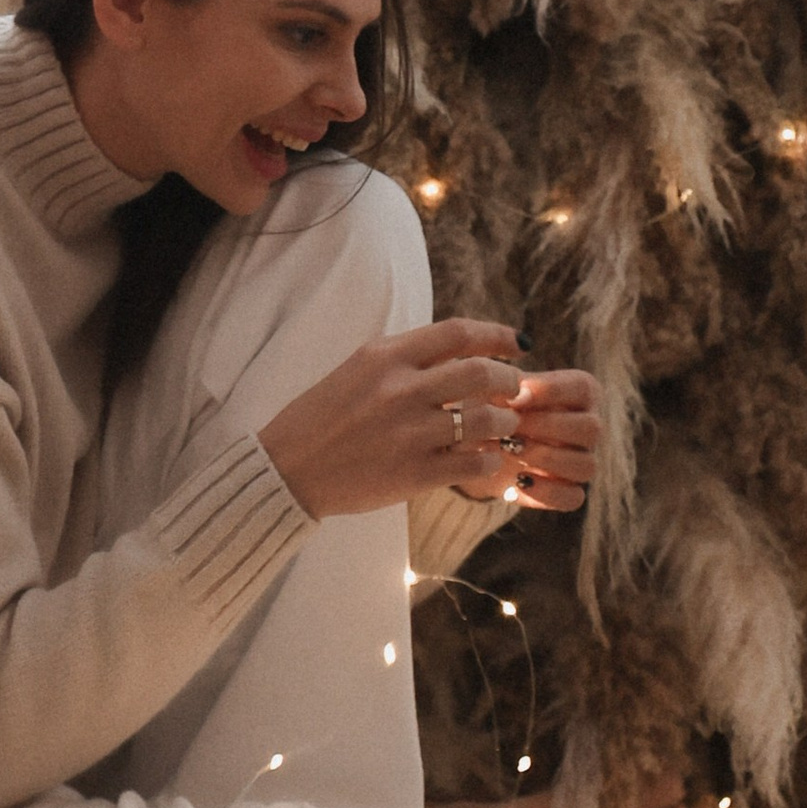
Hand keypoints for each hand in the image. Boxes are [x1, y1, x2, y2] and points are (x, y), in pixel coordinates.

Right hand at [259, 318, 530, 520]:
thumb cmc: (323, 416)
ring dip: (505, 422)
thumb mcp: (357, 368)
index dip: (497, 335)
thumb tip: (464, 347)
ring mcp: (408, 434)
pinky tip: (487, 458)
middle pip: (481, 372)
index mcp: (384, 357)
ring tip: (503, 426)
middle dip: (509, 381)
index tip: (518, 343)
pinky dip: (490, 459)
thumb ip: (406, 357)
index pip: (457, 332)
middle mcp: (399, 391)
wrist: (288, 468)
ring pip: (485, 419)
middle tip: (514, 391)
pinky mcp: (413, 475)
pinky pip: (474, 463)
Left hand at [448, 363, 601, 515]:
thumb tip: (517, 394)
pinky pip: (573, 498)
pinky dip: (546, 492)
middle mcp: (589, 427)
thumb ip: (504, 384)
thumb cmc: (492, 405)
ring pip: (586, 465)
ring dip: (545, 458)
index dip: (551, 392)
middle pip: (591, 428)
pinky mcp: (569, 491)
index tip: (516, 398)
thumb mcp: (493, 388)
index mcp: (580, 392)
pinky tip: (518, 481)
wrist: (478, 443)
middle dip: (546, 427)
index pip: (583, 388)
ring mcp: (583, 461)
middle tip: (509, 426)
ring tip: (509, 450)